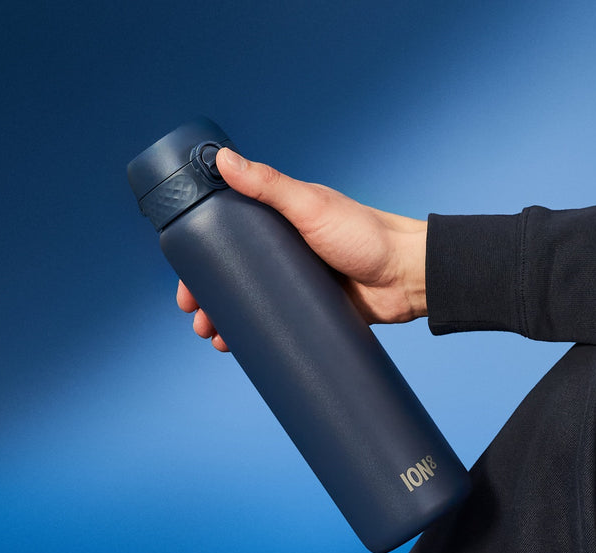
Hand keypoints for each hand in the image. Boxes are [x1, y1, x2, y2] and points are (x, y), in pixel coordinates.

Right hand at [176, 147, 427, 351]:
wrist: (410, 277)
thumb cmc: (366, 234)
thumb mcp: (311, 206)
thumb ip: (269, 186)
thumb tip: (222, 159)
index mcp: (280, 221)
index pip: (228, 236)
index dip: (202, 260)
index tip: (185, 282)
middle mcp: (286, 251)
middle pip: (236, 275)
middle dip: (210, 298)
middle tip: (195, 320)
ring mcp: (300, 283)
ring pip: (254, 303)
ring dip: (230, 321)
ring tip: (216, 339)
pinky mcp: (316, 311)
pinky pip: (281, 323)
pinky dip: (259, 335)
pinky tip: (243, 349)